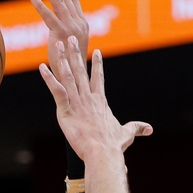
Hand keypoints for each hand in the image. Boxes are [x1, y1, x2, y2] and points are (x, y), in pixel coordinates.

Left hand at [31, 0, 89, 71]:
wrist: (73, 79)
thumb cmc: (69, 65)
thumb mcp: (69, 44)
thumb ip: (65, 30)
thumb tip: (56, 20)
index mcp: (83, 25)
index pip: (74, 1)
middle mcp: (79, 24)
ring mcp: (71, 28)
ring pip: (59, 2)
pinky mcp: (61, 34)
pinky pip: (49, 15)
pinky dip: (40, 5)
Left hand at [39, 37, 151, 158]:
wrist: (103, 153)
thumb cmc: (113, 145)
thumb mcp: (127, 134)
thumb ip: (137, 128)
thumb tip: (149, 129)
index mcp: (101, 102)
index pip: (98, 78)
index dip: (97, 64)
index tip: (96, 51)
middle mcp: (89, 98)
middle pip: (81, 71)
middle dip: (76, 53)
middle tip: (71, 38)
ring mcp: (77, 103)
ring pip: (68, 76)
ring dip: (62, 60)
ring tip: (57, 45)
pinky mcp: (66, 111)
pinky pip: (56, 91)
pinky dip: (49, 79)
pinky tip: (42, 67)